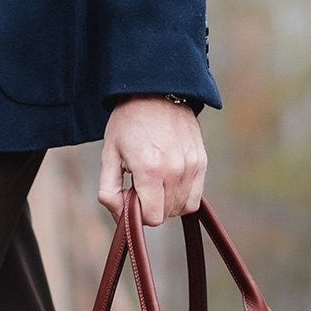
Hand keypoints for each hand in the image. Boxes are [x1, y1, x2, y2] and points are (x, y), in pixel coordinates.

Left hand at [97, 97, 206, 226]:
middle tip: (140, 184)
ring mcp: (191, 167)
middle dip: (150, 206)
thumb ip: (108, 191)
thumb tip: (120, 215)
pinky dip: (181, 197)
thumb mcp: (109, 155)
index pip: (152, 218)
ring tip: (155, 181)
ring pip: (181, 208)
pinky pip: (194, 198)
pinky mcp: (201, 162)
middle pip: (166, 214)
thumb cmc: (128, 123)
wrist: (155, 92)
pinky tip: (169, 181)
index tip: (130, 195)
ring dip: (166, 203)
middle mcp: (175, 171)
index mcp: (150, 170)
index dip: (137, 214)